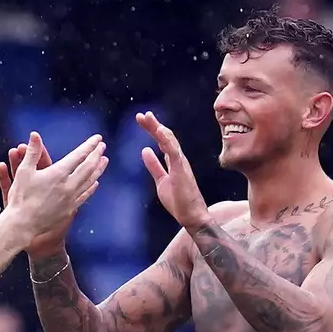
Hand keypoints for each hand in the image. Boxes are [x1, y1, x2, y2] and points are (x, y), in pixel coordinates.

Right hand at [0, 132, 107, 242]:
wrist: (23, 224)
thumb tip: (35, 135)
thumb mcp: (24, 171)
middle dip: (96, 155)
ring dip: (98, 169)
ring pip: (90, 181)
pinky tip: (96, 182)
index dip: (89, 145)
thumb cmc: (21, 197)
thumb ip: (32, 152)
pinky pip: (85, 195)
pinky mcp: (70, 209)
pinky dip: (91, 187)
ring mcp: (71, 198)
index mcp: (58, 174)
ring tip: (104, 161)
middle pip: (88, 167)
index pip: (78, 155)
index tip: (97, 138)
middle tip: (103, 146)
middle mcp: (68, 185)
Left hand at [137, 112, 207, 230]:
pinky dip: (167, 140)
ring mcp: (181, 163)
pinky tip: (159, 132)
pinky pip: (174, 152)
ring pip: (170, 141)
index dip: (152, 129)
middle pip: (166, 137)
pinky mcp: (182, 170)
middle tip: (141, 115)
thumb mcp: (161, 181)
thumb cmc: (179, 201)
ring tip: (147, 118)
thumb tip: (145, 150)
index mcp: (173, 161)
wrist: (191, 216)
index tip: (142, 120)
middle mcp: (179, 159)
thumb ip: (154, 166)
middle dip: (153, 125)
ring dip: (158, 128)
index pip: (162, 141)